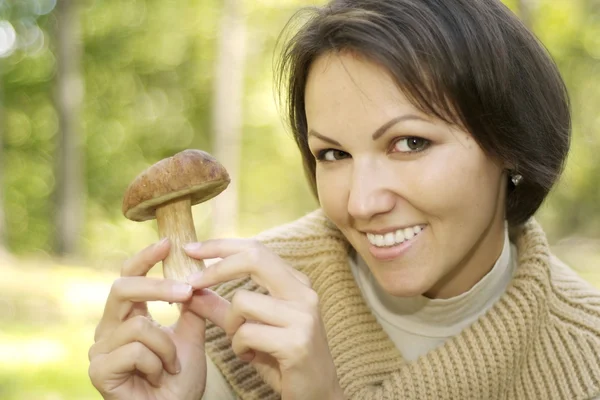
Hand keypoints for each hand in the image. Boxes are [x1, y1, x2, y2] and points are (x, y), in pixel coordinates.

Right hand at [88, 239, 227, 399]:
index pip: (129, 276)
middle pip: (123, 288)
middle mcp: (109, 329)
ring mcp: (100, 350)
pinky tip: (158, 378)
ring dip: (167, 346)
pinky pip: (135, 350)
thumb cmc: (179, 379)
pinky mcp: (99, 370)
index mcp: (127, 316)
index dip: (145, 258)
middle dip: (158, 288)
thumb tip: (196, 274)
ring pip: (138, 325)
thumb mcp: (190, 335)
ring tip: (172, 366)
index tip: (168, 243)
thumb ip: (190, 306)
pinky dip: (157, 363)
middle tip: (188, 292)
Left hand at [185, 239, 343, 399]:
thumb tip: (191, 292)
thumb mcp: (250, 328)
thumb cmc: (283, 360)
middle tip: (191, 282)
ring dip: (231, 326)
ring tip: (243, 343)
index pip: (256, 250)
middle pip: (254, 259)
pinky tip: (252, 357)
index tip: (191, 249)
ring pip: (242, 302)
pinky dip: (239, 348)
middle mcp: (303, 293)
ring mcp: (303, 316)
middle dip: (216, 268)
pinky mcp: (296, 342)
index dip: (221, 246)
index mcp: (296, 284)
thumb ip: (222, 309)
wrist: (317, 395)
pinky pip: (246, 333)